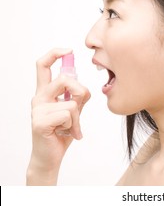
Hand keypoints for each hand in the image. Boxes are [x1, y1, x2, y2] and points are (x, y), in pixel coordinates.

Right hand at [27, 48, 90, 184]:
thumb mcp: (73, 110)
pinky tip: (65, 133)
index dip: (55, 53)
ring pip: (72, 102)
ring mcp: (38, 110)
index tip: (69, 50)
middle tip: (80, 107)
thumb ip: (76, 95)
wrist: (50, 157)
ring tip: (70, 128)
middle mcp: (39, 98)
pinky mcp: (40, 122)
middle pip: (64, 78)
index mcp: (45, 92)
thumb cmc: (62, 132)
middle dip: (81, 91)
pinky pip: (68, 115)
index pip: (43, 65)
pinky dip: (74, 126)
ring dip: (78, 117)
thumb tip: (82, 84)